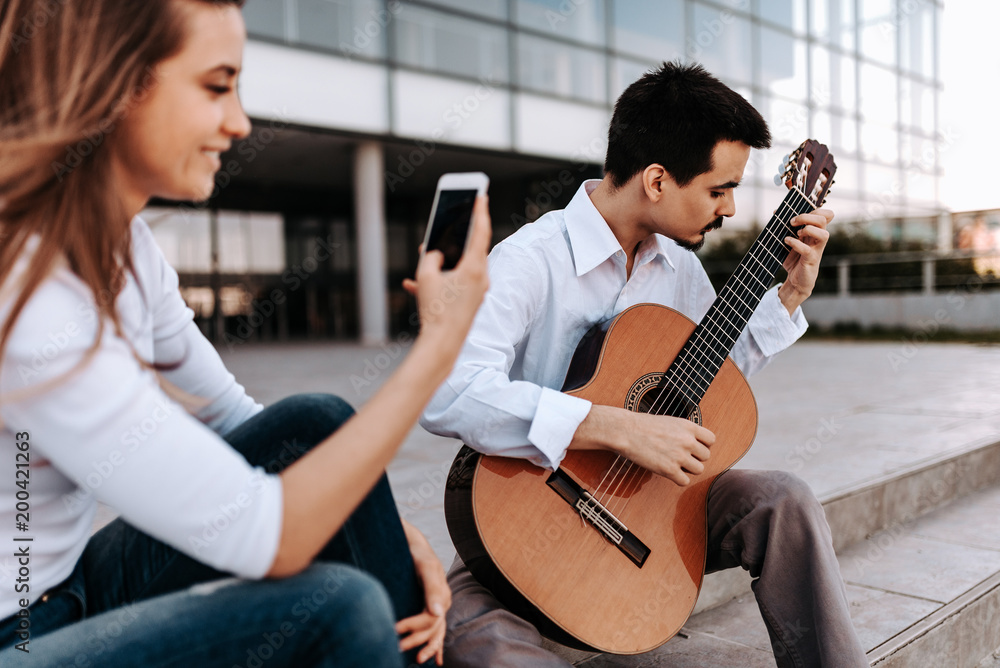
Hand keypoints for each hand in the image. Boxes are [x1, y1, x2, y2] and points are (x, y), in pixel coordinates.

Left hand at [395, 519, 450, 665]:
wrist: (414, 546)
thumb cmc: (418, 555)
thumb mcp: (425, 567)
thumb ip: (433, 588)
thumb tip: (438, 612)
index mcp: (443, 596)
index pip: (430, 619)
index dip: (412, 626)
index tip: (393, 629)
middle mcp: (442, 603)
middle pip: (432, 628)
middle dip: (416, 640)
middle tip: (395, 647)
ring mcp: (438, 607)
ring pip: (437, 633)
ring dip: (429, 647)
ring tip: (418, 660)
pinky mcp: (431, 608)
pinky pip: (437, 631)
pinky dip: (437, 645)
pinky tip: (436, 660)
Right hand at [403, 196, 490, 355]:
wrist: (443, 345)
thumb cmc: (436, 310)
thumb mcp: (427, 276)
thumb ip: (431, 258)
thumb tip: (436, 255)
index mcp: (475, 267)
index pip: (480, 231)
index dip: (480, 211)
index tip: (481, 195)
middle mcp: (481, 278)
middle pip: (471, 248)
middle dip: (456, 236)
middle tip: (454, 218)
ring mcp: (478, 291)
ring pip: (460, 266)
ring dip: (445, 260)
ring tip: (427, 252)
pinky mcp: (470, 302)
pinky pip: (454, 284)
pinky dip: (439, 281)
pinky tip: (413, 284)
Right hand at [571, 405, 714, 486]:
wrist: (625, 431)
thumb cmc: (643, 425)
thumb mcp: (670, 421)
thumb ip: (686, 432)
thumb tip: (697, 445)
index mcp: (689, 426)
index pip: (711, 440)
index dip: (703, 445)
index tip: (692, 447)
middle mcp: (687, 441)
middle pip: (706, 457)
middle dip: (694, 458)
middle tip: (680, 456)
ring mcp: (679, 456)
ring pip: (698, 470)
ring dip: (687, 469)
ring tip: (674, 464)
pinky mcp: (669, 469)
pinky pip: (685, 481)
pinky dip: (678, 479)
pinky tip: (668, 472)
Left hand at [778, 208, 832, 314]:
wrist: (795, 281)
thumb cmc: (794, 259)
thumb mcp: (788, 241)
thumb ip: (784, 227)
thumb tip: (775, 212)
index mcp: (815, 232)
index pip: (826, 215)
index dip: (817, 209)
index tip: (800, 211)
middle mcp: (818, 239)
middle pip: (823, 219)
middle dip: (807, 216)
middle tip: (792, 222)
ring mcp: (816, 249)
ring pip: (824, 234)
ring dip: (808, 229)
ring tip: (796, 232)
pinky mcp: (811, 260)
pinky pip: (807, 250)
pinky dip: (796, 243)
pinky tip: (787, 242)